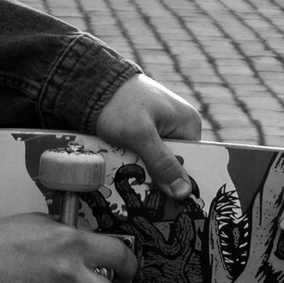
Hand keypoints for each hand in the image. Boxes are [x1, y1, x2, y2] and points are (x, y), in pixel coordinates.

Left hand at [95, 74, 203, 197]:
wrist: (92, 83)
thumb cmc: (119, 103)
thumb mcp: (141, 135)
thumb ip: (162, 163)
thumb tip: (184, 193)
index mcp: (189, 123)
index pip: (191, 163)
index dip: (179, 182)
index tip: (164, 199)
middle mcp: (179, 126)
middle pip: (173, 164)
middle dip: (157, 176)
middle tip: (139, 189)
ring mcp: (162, 127)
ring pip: (156, 161)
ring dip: (141, 169)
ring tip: (125, 175)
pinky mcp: (145, 130)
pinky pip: (144, 153)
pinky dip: (133, 160)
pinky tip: (121, 164)